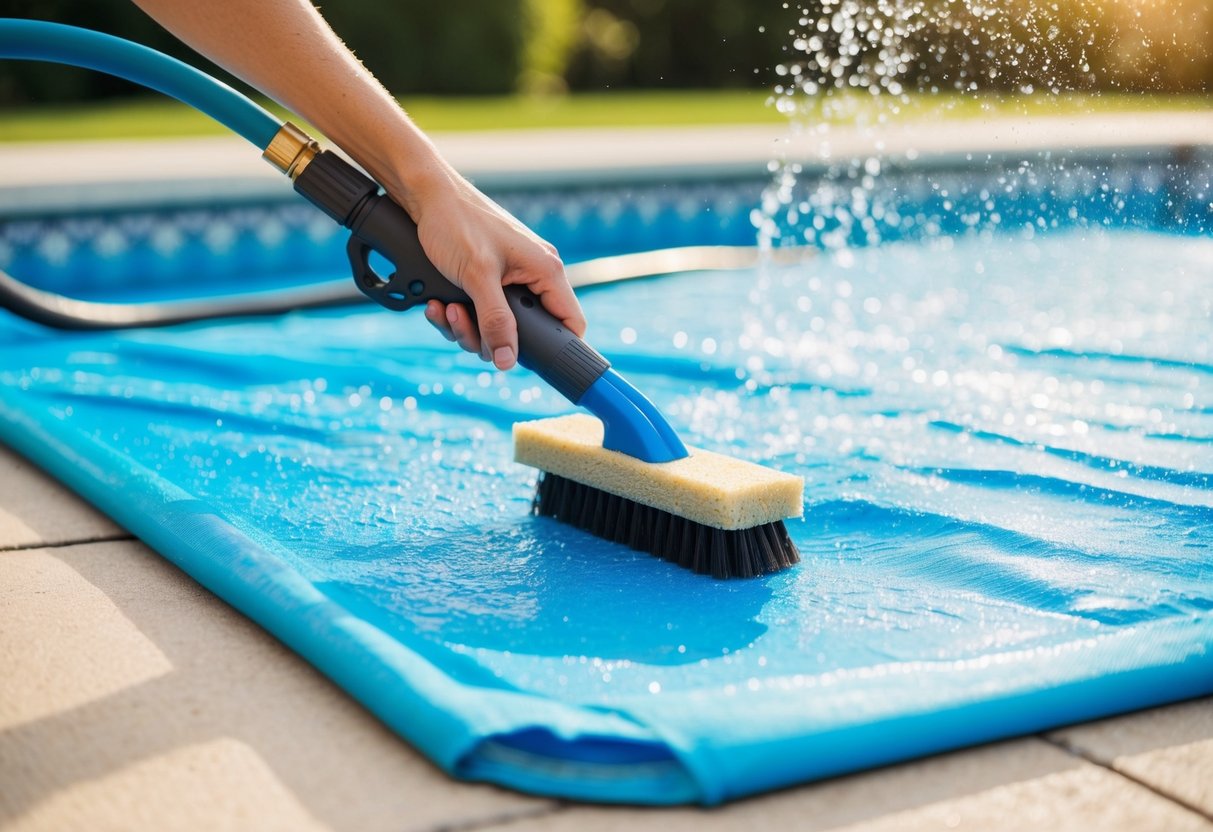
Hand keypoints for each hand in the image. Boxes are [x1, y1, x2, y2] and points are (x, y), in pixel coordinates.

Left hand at [398, 168, 585, 370]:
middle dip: (489, 337)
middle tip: (462, 323)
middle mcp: (532, 276)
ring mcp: (509, 279)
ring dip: (466, 328)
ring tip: (446, 309)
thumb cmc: (457, 223)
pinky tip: (437, 304)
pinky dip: (456, 315)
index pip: (571, 321)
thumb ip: (495, 321)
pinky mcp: (486, 280)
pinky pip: (478, 313)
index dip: (556, 347)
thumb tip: (508, 361)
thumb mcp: (477, 277)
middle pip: (525, 332)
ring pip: (496, 326)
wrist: (425, 196)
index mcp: (545, 271)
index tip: (526, 360)